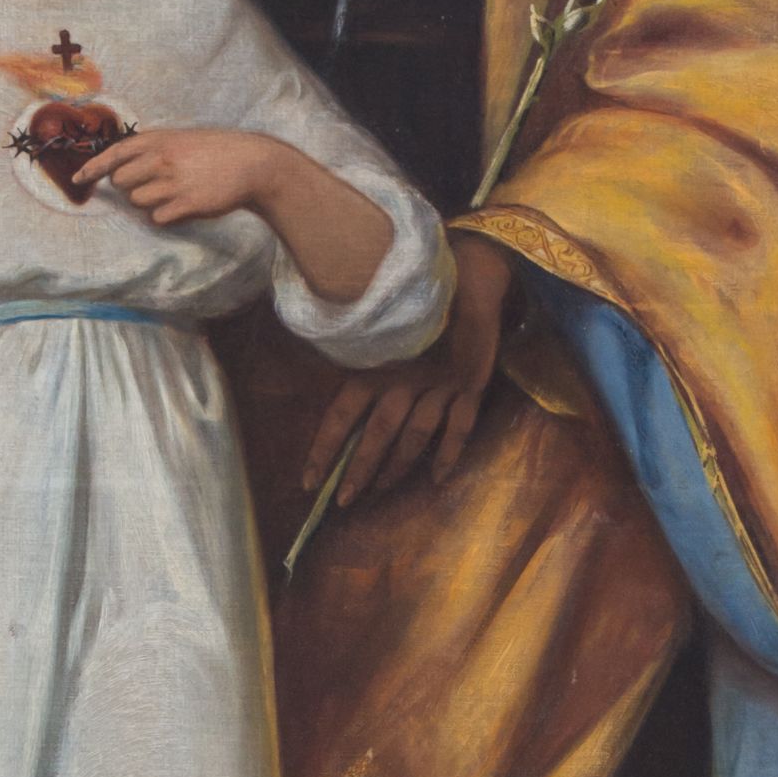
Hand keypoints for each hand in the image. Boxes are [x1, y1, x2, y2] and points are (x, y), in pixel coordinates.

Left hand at [77, 125, 277, 227]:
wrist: (251, 163)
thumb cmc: (214, 151)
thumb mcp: (180, 139)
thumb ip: (151, 150)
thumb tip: (118, 171)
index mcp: (158, 140)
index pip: (114, 154)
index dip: (92, 169)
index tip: (78, 180)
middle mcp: (161, 159)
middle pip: (121, 183)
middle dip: (131, 188)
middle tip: (154, 185)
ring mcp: (172, 182)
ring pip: (138, 202)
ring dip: (151, 203)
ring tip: (175, 194)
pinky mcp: (185, 204)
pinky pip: (157, 218)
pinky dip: (167, 216)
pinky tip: (185, 205)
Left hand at [303, 235, 512, 512]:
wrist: (468, 274)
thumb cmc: (414, 298)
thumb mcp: (378, 325)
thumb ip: (356, 353)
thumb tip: (320, 376)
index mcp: (375, 366)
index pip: (342, 415)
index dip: (325, 450)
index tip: (309, 482)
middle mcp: (404, 380)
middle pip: (378, 434)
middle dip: (360, 471)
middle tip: (344, 502)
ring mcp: (439, 385)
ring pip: (416, 435)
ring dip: (398, 468)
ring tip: (381, 492)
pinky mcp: (469, 386)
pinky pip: (459, 427)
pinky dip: (450, 454)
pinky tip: (438, 479)